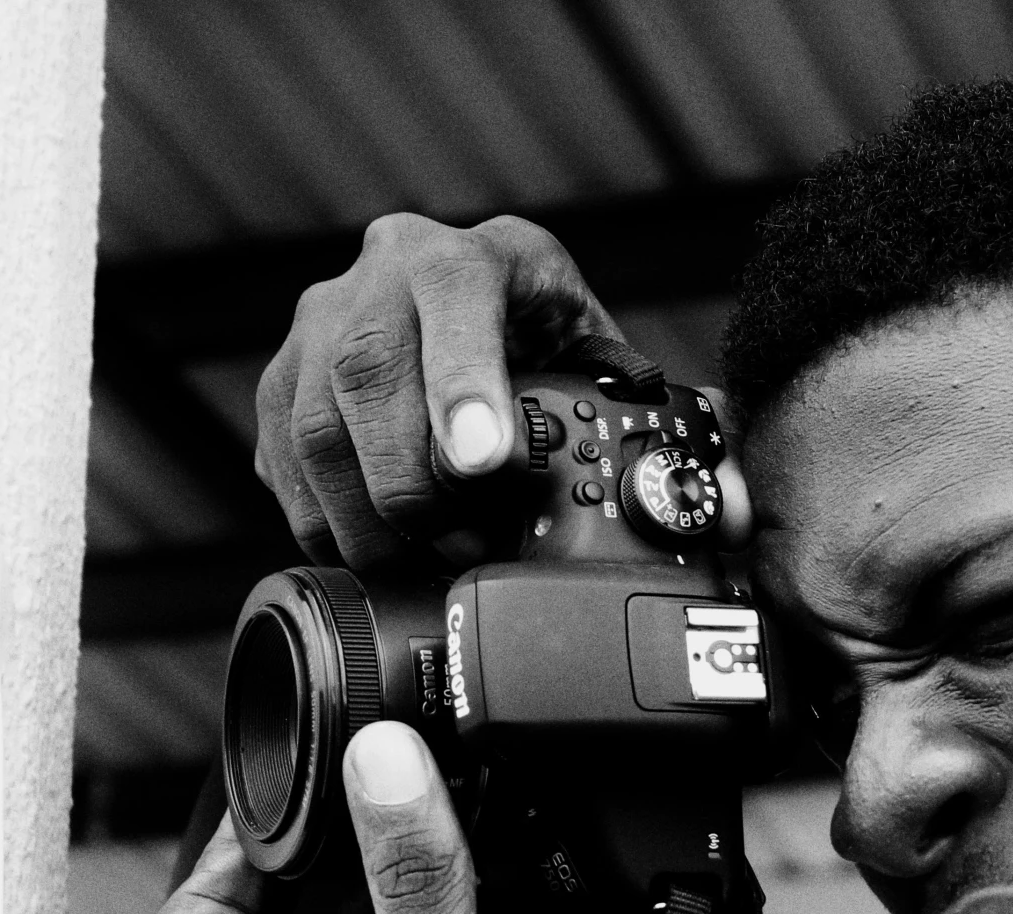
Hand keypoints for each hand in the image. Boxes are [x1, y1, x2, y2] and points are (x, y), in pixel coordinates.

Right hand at [254, 212, 748, 571]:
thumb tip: (735, 512)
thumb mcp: (603, 360)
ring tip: (427, 559)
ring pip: (316, 427)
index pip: (457, 297)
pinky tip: (373, 548)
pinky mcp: (277, 381)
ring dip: (370, 515)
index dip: (464, 382)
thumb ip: (666, 423)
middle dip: (417, 483)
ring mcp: (317, 323)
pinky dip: (325, 520)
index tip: (485, 461)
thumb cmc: (545, 347)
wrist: (463, 310)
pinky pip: (283, 462)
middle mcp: (384, 272)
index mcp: (475, 255)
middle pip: (370, 376)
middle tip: (466, 548)